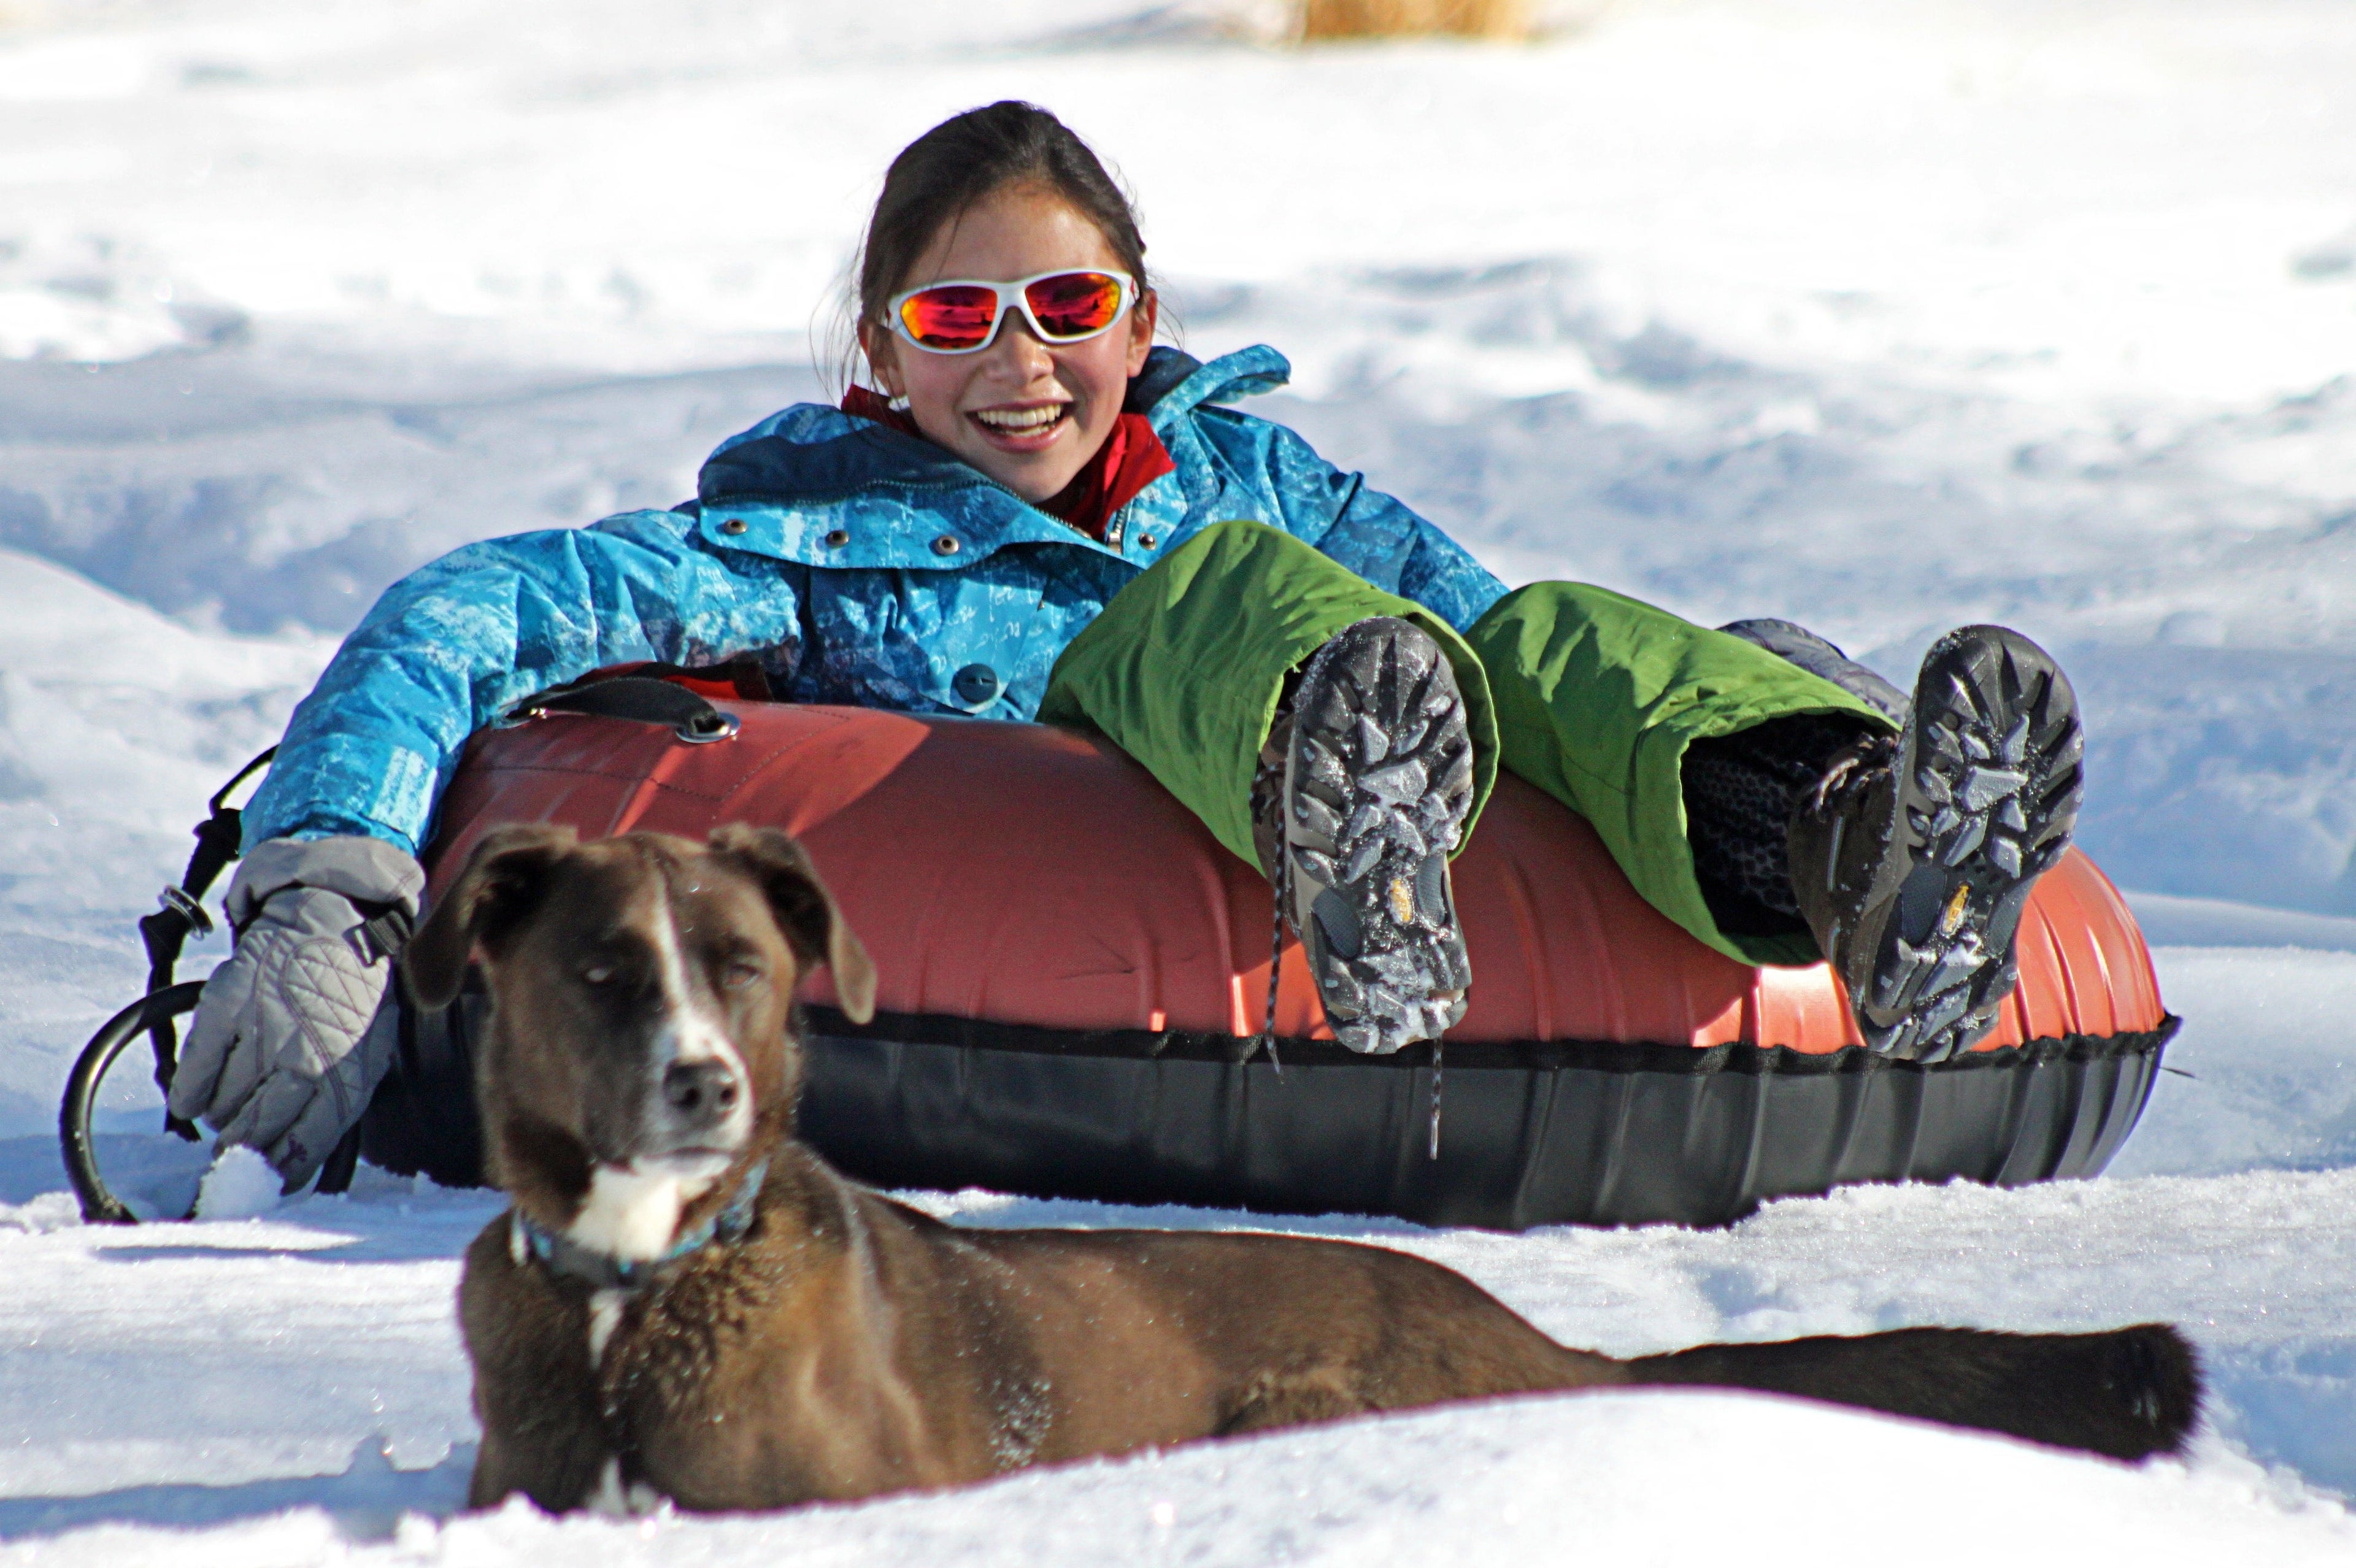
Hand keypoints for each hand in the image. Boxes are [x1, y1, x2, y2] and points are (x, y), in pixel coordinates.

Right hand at [168, 837, 425, 1186]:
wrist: (336, 921)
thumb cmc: (355, 996)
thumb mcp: (369, 1051)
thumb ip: (339, 1103)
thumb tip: (298, 1163)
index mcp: (347, 1074)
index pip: (307, 1144)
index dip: (280, 1171)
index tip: (264, 1182)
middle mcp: (305, 1057)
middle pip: (258, 1130)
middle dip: (241, 1151)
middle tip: (231, 1155)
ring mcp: (264, 1030)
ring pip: (225, 1104)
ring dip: (221, 1118)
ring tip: (225, 1115)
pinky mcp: (228, 1003)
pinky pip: (197, 1066)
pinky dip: (189, 1090)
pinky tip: (190, 1101)